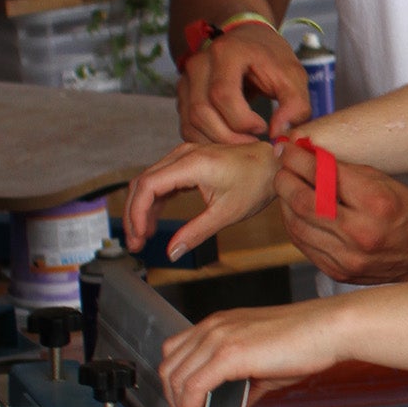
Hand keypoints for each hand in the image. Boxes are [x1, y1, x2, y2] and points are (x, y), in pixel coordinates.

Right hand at [124, 139, 277, 258]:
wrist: (272, 164)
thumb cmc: (256, 183)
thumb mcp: (227, 213)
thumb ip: (197, 232)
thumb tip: (173, 252)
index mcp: (193, 164)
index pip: (148, 186)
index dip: (137, 212)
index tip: (139, 235)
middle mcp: (184, 155)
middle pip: (142, 183)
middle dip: (134, 214)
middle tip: (135, 242)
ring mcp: (184, 156)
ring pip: (149, 182)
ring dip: (142, 209)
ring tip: (142, 237)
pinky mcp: (187, 162)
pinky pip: (161, 181)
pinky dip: (154, 202)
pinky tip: (153, 223)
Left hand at [160, 299, 347, 406]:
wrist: (329, 329)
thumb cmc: (306, 341)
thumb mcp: (265, 363)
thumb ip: (243, 383)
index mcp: (220, 325)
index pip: (177, 354)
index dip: (175, 386)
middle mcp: (213, 327)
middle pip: (170, 368)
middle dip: (172, 402)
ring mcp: (218, 338)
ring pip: (177, 380)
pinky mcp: (228, 354)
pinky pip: (194, 388)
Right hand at [178, 23, 309, 143]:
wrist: (248, 40)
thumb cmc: (270, 58)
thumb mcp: (293, 76)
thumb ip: (295, 104)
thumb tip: (279, 134)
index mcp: (226, 53)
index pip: (223, 95)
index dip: (242, 120)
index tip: (263, 127)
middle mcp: (199, 64)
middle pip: (201, 112)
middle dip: (230, 137)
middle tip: (254, 144)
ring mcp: (187, 80)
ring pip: (191, 122)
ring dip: (218, 142)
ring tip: (244, 143)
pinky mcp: (184, 95)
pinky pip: (187, 126)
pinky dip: (207, 141)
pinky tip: (230, 142)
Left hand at [275, 143, 407, 282]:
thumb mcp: (383, 181)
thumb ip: (344, 170)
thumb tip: (306, 154)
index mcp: (376, 204)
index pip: (323, 176)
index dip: (298, 159)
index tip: (288, 148)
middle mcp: (360, 233)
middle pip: (303, 202)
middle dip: (285, 179)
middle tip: (281, 166)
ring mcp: (347, 257)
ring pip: (296, 225)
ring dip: (285, 201)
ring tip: (287, 186)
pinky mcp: (337, 272)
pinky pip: (303, 244)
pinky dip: (295, 223)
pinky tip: (297, 211)